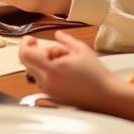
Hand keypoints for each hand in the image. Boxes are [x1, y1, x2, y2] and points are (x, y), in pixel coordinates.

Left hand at [19, 31, 133, 121]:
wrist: (108, 98)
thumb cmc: (97, 75)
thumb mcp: (81, 50)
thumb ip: (65, 39)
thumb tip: (57, 35)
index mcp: (51, 69)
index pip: (25, 54)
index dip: (25, 43)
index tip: (33, 39)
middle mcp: (46, 82)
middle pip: (27, 62)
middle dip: (37, 52)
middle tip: (56, 50)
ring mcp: (49, 92)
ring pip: (35, 72)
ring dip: (44, 63)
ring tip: (65, 62)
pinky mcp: (54, 99)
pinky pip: (42, 82)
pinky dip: (48, 73)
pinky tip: (64, 73)